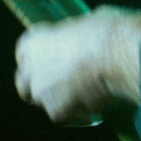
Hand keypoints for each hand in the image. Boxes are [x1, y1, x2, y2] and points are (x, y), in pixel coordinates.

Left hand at [13, 5, 140, 124]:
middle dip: (40, 87)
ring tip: (87, 94)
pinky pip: (66, 116)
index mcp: (32, 43)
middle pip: (26, 84)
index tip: (54, 62)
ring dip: (61, 101)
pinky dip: (78, 114)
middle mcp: (29, 69)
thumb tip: (83, 38)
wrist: (115, 54)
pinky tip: (95, 104)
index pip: (25, 57)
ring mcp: (40, 92)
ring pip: (46, 103)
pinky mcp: (56, 112)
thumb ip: (73, 36)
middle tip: (63, 85)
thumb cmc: (103, 32)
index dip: (40, 61)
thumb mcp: (83, 23)